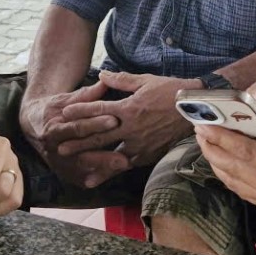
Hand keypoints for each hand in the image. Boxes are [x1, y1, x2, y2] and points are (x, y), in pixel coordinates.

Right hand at [20, 82, 130, 188]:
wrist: (35, 126)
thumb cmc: (55, 109)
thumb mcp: (67, 100)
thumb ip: (86, 95)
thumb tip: (105, 82)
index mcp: (53, 129)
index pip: (77, 128)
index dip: (96, 124)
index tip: (114, 120)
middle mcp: (54, 150)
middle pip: (82, 153)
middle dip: (104, 155)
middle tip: (125, 156)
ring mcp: (59, 164)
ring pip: (84, 169)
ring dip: (104, 169)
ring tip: (125, 166)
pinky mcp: (65, 173)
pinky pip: (83, 179)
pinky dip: (99, 177)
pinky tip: (115, 175)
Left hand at [59, 71, 201, 167]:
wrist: (195, 110)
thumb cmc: (171, 92)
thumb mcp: (145, 81)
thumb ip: (121, 80)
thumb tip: (102, 76)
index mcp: (129, 108)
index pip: (99, 110)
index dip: (80, 111)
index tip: (64, 113)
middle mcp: (131, 128)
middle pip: (99, 136)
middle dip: (78, 141)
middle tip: (59, 147)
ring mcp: (139, 144)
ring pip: (110, 154)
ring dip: (91, 160)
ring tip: (75, 166)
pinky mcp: (148, 155)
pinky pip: (126, 165)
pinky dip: (111, 171)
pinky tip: (98, 178)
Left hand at [195, 76, 255, 214]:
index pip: (247, 153)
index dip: (223, 138)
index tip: (205, 125)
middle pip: (235, 169)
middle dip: (214, 149)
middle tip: (198, 130)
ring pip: (236, 183)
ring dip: (218, 162)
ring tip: (206, 142)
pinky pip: (245, 192)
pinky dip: (229, 176)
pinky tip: (223, 162)